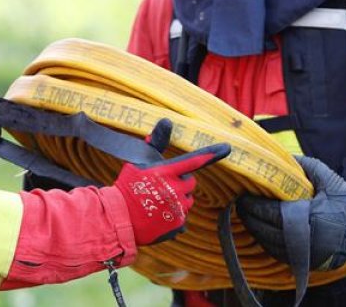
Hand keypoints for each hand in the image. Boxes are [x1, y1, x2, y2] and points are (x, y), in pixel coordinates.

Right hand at [114, 119, 230, 245]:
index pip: (194, 160)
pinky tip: (158, 217)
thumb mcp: (138, 163)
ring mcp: (177, 207)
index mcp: (166, 172)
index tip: (227, 147)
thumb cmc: (127, 187)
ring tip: (157, 203)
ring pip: (188, 200)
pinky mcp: (177, 224)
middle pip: (190, 182)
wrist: (118, 218)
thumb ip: (156, 144)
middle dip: (180, 183)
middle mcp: (175, 189)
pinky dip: (173, 217)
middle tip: (161, 187)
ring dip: (178, 200)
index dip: (211, 153)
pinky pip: (183, 217)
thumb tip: (167, 121)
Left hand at [236, 156, 345, 276]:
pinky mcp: (304, 261)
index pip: (270, 212)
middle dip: (249, 216)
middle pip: (264, 229)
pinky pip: (276, 253)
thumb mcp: (328, 179)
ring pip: (267, 243)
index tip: (242, 196)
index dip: (253, 205)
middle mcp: (303, 237)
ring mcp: (303, 252)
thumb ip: (305, 166)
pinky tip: (261, 230)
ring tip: (247, 216)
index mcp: (308, 215)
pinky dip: (265, 241)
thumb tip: (284, 156)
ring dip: (255, 230)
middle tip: (239, 205)